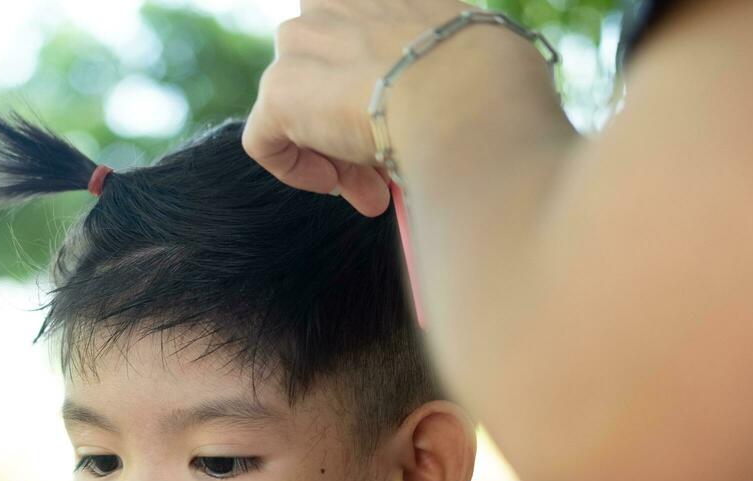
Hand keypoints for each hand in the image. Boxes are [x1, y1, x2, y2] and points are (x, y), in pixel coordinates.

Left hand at [242, 0, 471, 217]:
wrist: (469, 97)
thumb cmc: (489, 80)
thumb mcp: (460, 51)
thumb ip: (433, 62)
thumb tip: (430, 102)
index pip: (354, 43)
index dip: (369, 91)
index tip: (398, 126)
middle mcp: (330, 3)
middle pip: (322, 77)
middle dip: (347, 129)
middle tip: (383, 174)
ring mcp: (300, 44)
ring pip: (297, 111)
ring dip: (331, 152)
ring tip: (372, 189)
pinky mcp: (278, 91)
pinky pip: (263, 141)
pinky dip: (293, 169)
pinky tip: (333, 184)